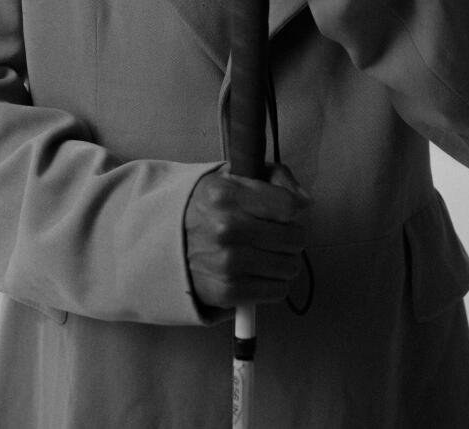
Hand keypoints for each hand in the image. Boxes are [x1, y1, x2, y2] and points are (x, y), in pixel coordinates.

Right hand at [182, 164, 308, 311]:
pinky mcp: (227, 291)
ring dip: (282, 260)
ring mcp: (226, 263)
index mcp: (225, 194)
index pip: (289, 206)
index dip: (291, 208)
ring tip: (262, 253)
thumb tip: (306, 202)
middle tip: (271, 234)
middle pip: (295, 238)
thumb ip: (274, 177)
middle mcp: (225, 228)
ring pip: (290, 266)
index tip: (281, 211)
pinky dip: (272, 283)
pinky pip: (278, 290)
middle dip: (289, 235)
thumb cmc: (205, 209)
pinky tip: (255, 271)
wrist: (162, 243)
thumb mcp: (231, 178)